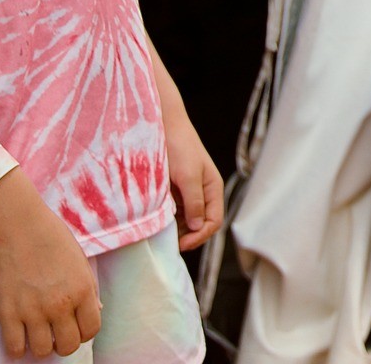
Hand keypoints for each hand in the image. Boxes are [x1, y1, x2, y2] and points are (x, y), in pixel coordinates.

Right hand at [0, 175, 101, 357]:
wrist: (18, 227)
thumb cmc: (51, 238)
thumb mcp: (80, 260)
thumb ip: (89, 288)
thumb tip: (97, 310)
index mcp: (83, 290)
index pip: (91, 330)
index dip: (84, 332)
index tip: (75, 327)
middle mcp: (61, 304)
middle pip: (68, 346)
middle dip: (64, 343)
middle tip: (56, 333)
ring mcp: (34, 311)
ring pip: (42, 352)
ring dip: (41, 347)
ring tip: (37, 334)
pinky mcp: (8, 312)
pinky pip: (14, 348)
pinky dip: (17, 348)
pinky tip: (19, 337)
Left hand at [165, 116, 225, 250]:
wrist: (163, 126)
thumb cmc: (179, 147)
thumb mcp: (188, 176)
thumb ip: (195, 202)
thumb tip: (197, 227)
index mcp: (213, 189)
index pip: (213, 222)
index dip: (200, 236)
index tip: (180, 244)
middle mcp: (202, 193)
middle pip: (200, 224)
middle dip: (187, 235)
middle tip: (167, 242)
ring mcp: (187, 192)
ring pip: (186, 220)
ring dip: (176, 229)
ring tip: (160, 231)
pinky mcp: (173, 190)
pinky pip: (173, 212)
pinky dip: (167, 219)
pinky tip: (156, 219)